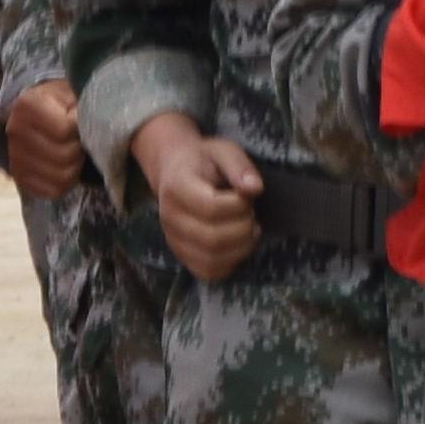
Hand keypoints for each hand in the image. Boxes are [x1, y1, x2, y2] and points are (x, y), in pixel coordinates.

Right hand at [1, 80, 88, 200]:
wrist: (44, 111)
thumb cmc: (64, 102)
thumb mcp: (73, 93)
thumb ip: (81, 108)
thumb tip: (86, 128)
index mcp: (27, 105)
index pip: (65, 130)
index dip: (81, 127)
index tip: (80, 119)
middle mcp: (15, 131)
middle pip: (64, 156)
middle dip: (80, 148)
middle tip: (80, 139)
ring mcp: (15, 157)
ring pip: (62, 177)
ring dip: (77, 166)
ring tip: (74, 151)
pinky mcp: (20, 177)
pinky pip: (54, 191)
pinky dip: (68, 182)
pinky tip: (66, 165)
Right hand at [135, 114, 267, 280]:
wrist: (176, 171)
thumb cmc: (203, 161)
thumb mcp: (224, 151)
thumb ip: (240, 166)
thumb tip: (255, 189)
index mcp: (176, 186)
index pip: (210, 207)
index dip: (238, 205)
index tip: (246, 196)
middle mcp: (169, 218)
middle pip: (212, 238)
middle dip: (243, 227)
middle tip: (250, 212)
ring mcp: (173, 240)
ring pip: (211, 260)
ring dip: (241, 247)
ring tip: (248, 228)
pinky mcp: (182, 256)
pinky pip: (208, 272)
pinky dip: (231, 262)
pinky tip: (238, 243)